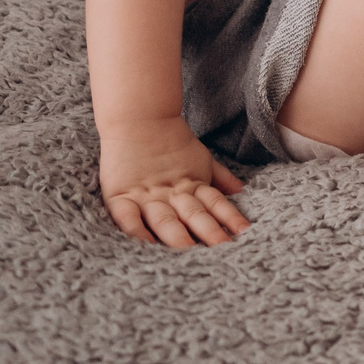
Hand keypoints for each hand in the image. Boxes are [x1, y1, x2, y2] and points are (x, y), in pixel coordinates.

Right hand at [100, 116, 249, 247]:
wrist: (138, 115)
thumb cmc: (171, 139)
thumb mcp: (200, 158)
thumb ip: (220, 176)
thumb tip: (240, 190)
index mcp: (191, 185)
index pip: (214, 203)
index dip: (229, 216)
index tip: (243, 232)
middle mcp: (171, 193)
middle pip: (193, 214)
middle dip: (208, 231)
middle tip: (222, 247)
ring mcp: (146, 196)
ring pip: (165, 219)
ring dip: (177, 234)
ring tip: (189, 248)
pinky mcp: (120, 195)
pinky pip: (127, 216)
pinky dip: (136, 229)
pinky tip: (146, 242)